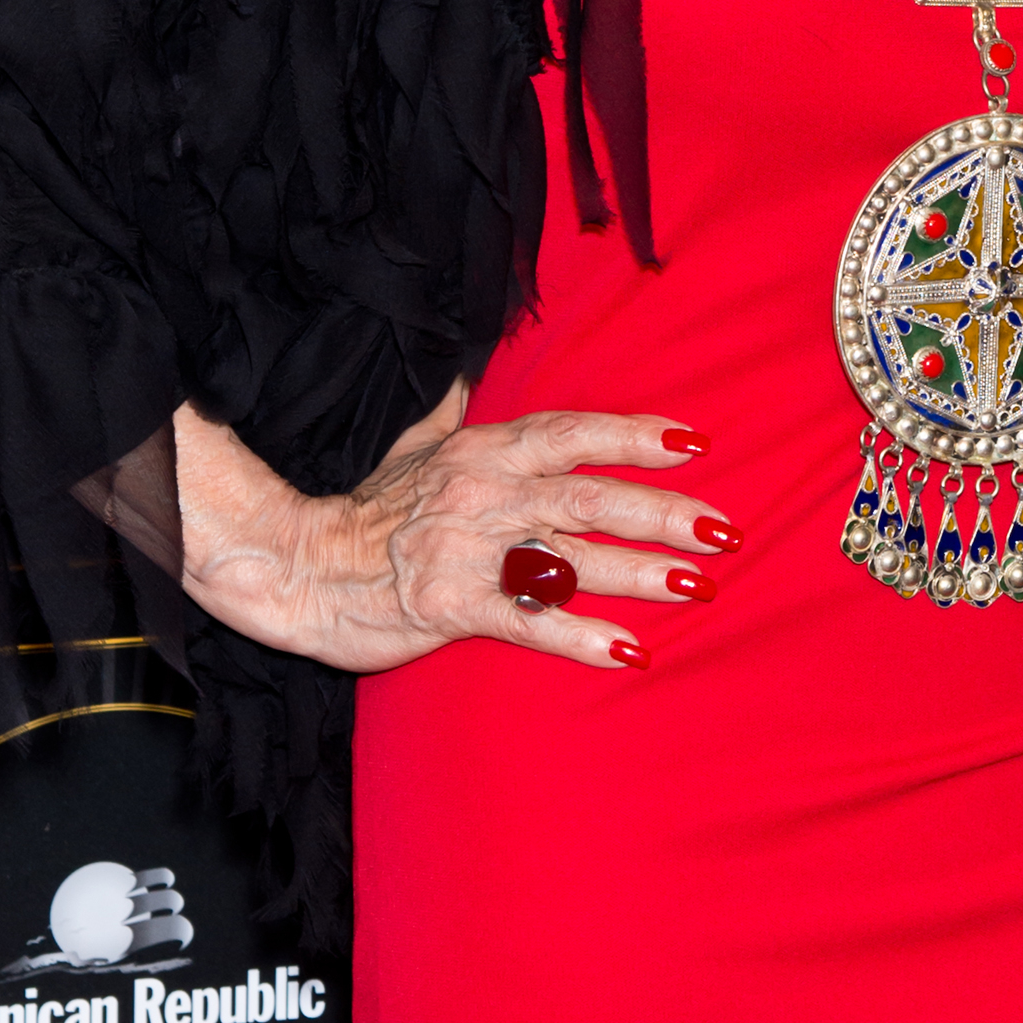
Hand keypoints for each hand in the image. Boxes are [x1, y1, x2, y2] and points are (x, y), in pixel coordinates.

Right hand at [171, 386, 736, 675]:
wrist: (297, 566)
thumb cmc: (366, 510)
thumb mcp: (416, 446)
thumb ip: (456, 414)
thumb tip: (468, 371)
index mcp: (484, 451)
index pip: (572, 433)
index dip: (634, 436)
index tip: (694, 443)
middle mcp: (485, 492)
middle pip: (590, 496)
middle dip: (663, 513)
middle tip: (725, 529)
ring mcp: (468, 548)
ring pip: (572, 557)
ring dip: (640, 574)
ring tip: (698, 587)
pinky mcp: (450, 604)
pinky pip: (529, 621)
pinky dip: (581, 637)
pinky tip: (629, 650)